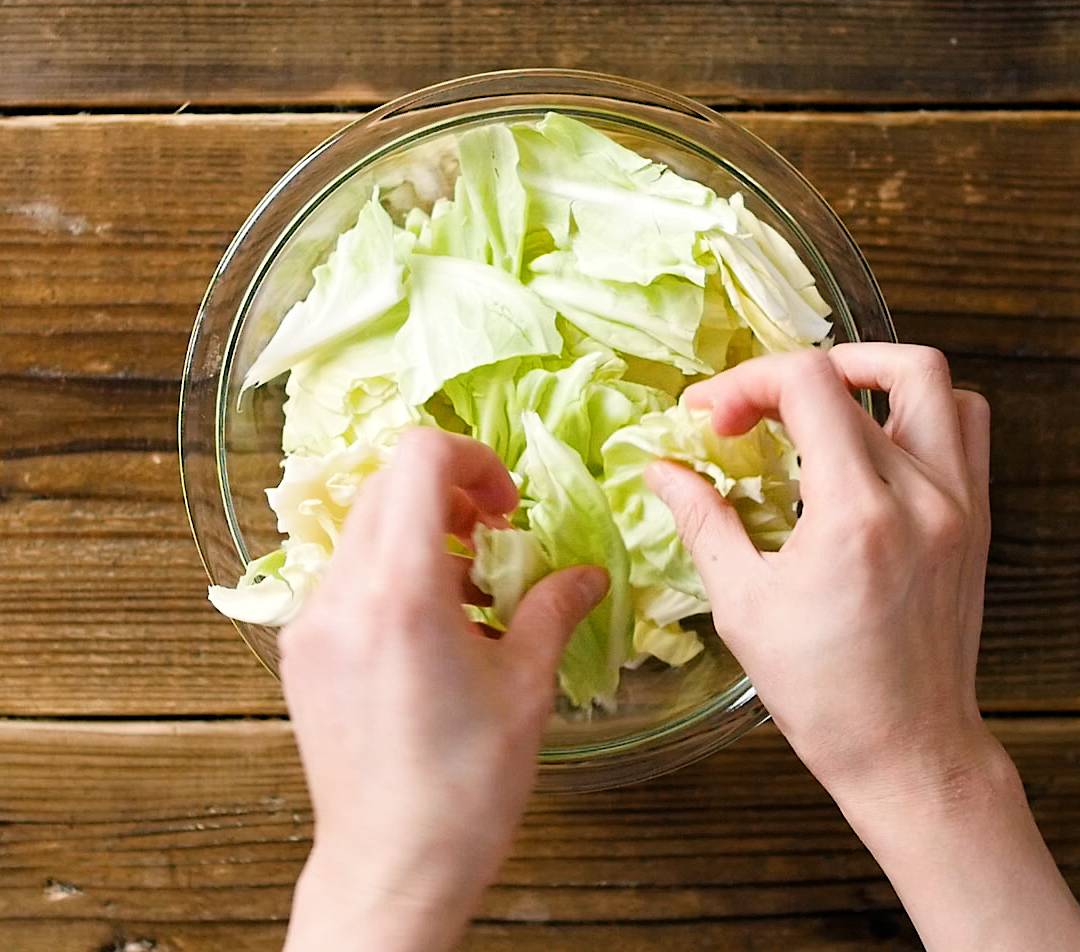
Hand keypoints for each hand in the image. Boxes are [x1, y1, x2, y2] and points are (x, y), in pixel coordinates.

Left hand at [280, 429, 607, 951]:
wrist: (389, 869)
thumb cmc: (464, 787)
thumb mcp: (526, 688)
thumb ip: (554, 609)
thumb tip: (589, 574)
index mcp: (400, 590)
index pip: (418, 457)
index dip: (472, 459)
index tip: (506, 507)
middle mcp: (342, 592)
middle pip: (388, 485)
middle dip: (450, 494)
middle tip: (495, 540)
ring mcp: (311, 620)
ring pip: (364, 528)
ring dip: (421, 532)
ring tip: (470, 590)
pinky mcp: (302, 649)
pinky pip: (346, 575)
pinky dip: (392, 571)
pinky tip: (432, 626)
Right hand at [648, 343, 992, 795]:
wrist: (908, 749)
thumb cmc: (823, 692)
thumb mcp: (742, 605)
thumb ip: (702, 520)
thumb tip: (661, 470)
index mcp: (855, 514)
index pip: (807, 384)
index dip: (745, 383)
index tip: (709, 419)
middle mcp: (921, 494)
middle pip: (854, 375)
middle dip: (781, 378)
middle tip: (745, 412)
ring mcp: (960, 502)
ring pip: (929, 379)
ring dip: (863, 369)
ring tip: (814, 398)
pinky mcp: (976, 517)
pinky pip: (964, 422)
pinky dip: (917, 406)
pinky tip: (870, 435)